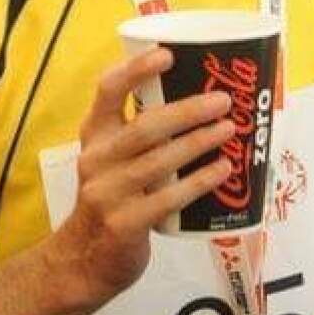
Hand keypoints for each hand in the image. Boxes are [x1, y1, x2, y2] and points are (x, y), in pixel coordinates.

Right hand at [56, 45, 233, 306]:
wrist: (83, 259)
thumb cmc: (111, 196)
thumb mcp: (112, 157)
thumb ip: (140, 131)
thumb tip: (201, 100)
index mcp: (94, 133)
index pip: (108, 90)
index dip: (136, 69)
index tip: (167, 54)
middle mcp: (97, 158)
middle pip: (145, 126)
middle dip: (188, 111)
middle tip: (224, 100)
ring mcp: (108, 193)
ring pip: (160, 161)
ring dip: (199, 142)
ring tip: (229, 129)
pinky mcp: (124, 224)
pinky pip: (168, 199)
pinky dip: (199, 182)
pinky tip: (223, 170)